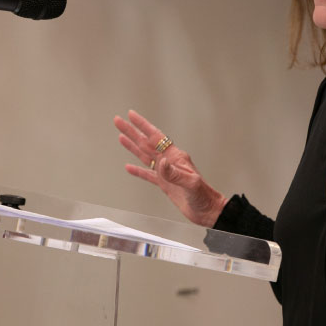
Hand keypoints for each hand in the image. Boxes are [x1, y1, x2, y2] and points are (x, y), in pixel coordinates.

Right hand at [113, 110, 227, 227]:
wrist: (206, 210)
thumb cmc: (203, 195)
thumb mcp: (190, 183)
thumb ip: (174, 173)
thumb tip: (162, 163)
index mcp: (175, 157)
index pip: (156, 137)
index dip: (143, 125)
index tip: (132, 116)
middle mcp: (169, 162)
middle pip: (146, 143)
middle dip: (132, 131)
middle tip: (119, 122)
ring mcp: (165, 172)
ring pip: (145, 156)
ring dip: (132, 146)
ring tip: (121, 137)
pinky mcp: (164, 184)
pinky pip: (147, 174)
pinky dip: (137, 170)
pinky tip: (129, 167)